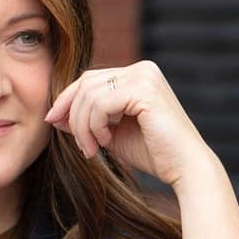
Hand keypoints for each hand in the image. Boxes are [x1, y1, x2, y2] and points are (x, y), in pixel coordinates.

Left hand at [44, 60, 215, 186]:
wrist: (185, 168)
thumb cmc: (154, 153)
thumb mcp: (112, 134)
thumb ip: (87, 120)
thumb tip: (55, 115)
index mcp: (138, 75)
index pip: (91, 79)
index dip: (67, 99)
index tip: (53, 122)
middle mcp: (143, 69)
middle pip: (86, 82)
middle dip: (73, 115)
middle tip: (81, 146)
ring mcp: (145, 77)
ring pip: (89, 93)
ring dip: (83, 126)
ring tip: (92, 149)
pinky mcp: (144, 90)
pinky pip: (100, 103)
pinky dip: (95, 126)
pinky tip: (107, 143)